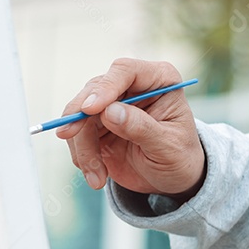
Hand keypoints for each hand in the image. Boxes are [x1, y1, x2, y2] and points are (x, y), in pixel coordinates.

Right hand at [55, 58, 205, 199]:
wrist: (172, 177)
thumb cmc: (180, 156)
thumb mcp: (168, 146)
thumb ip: (141, 128)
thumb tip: (109, 112)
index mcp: (160, 80)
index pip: (127, 71)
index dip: (106, 87)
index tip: (90, 109)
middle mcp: (134, 86)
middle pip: (95, 90)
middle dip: (80, 116)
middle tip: (68, 136)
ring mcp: (113, 104)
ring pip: (80, 114)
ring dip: (82, 147)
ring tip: (97, 177)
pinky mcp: (97, 124)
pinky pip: (77, 134)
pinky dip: (81, 156)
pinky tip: (97, 175)